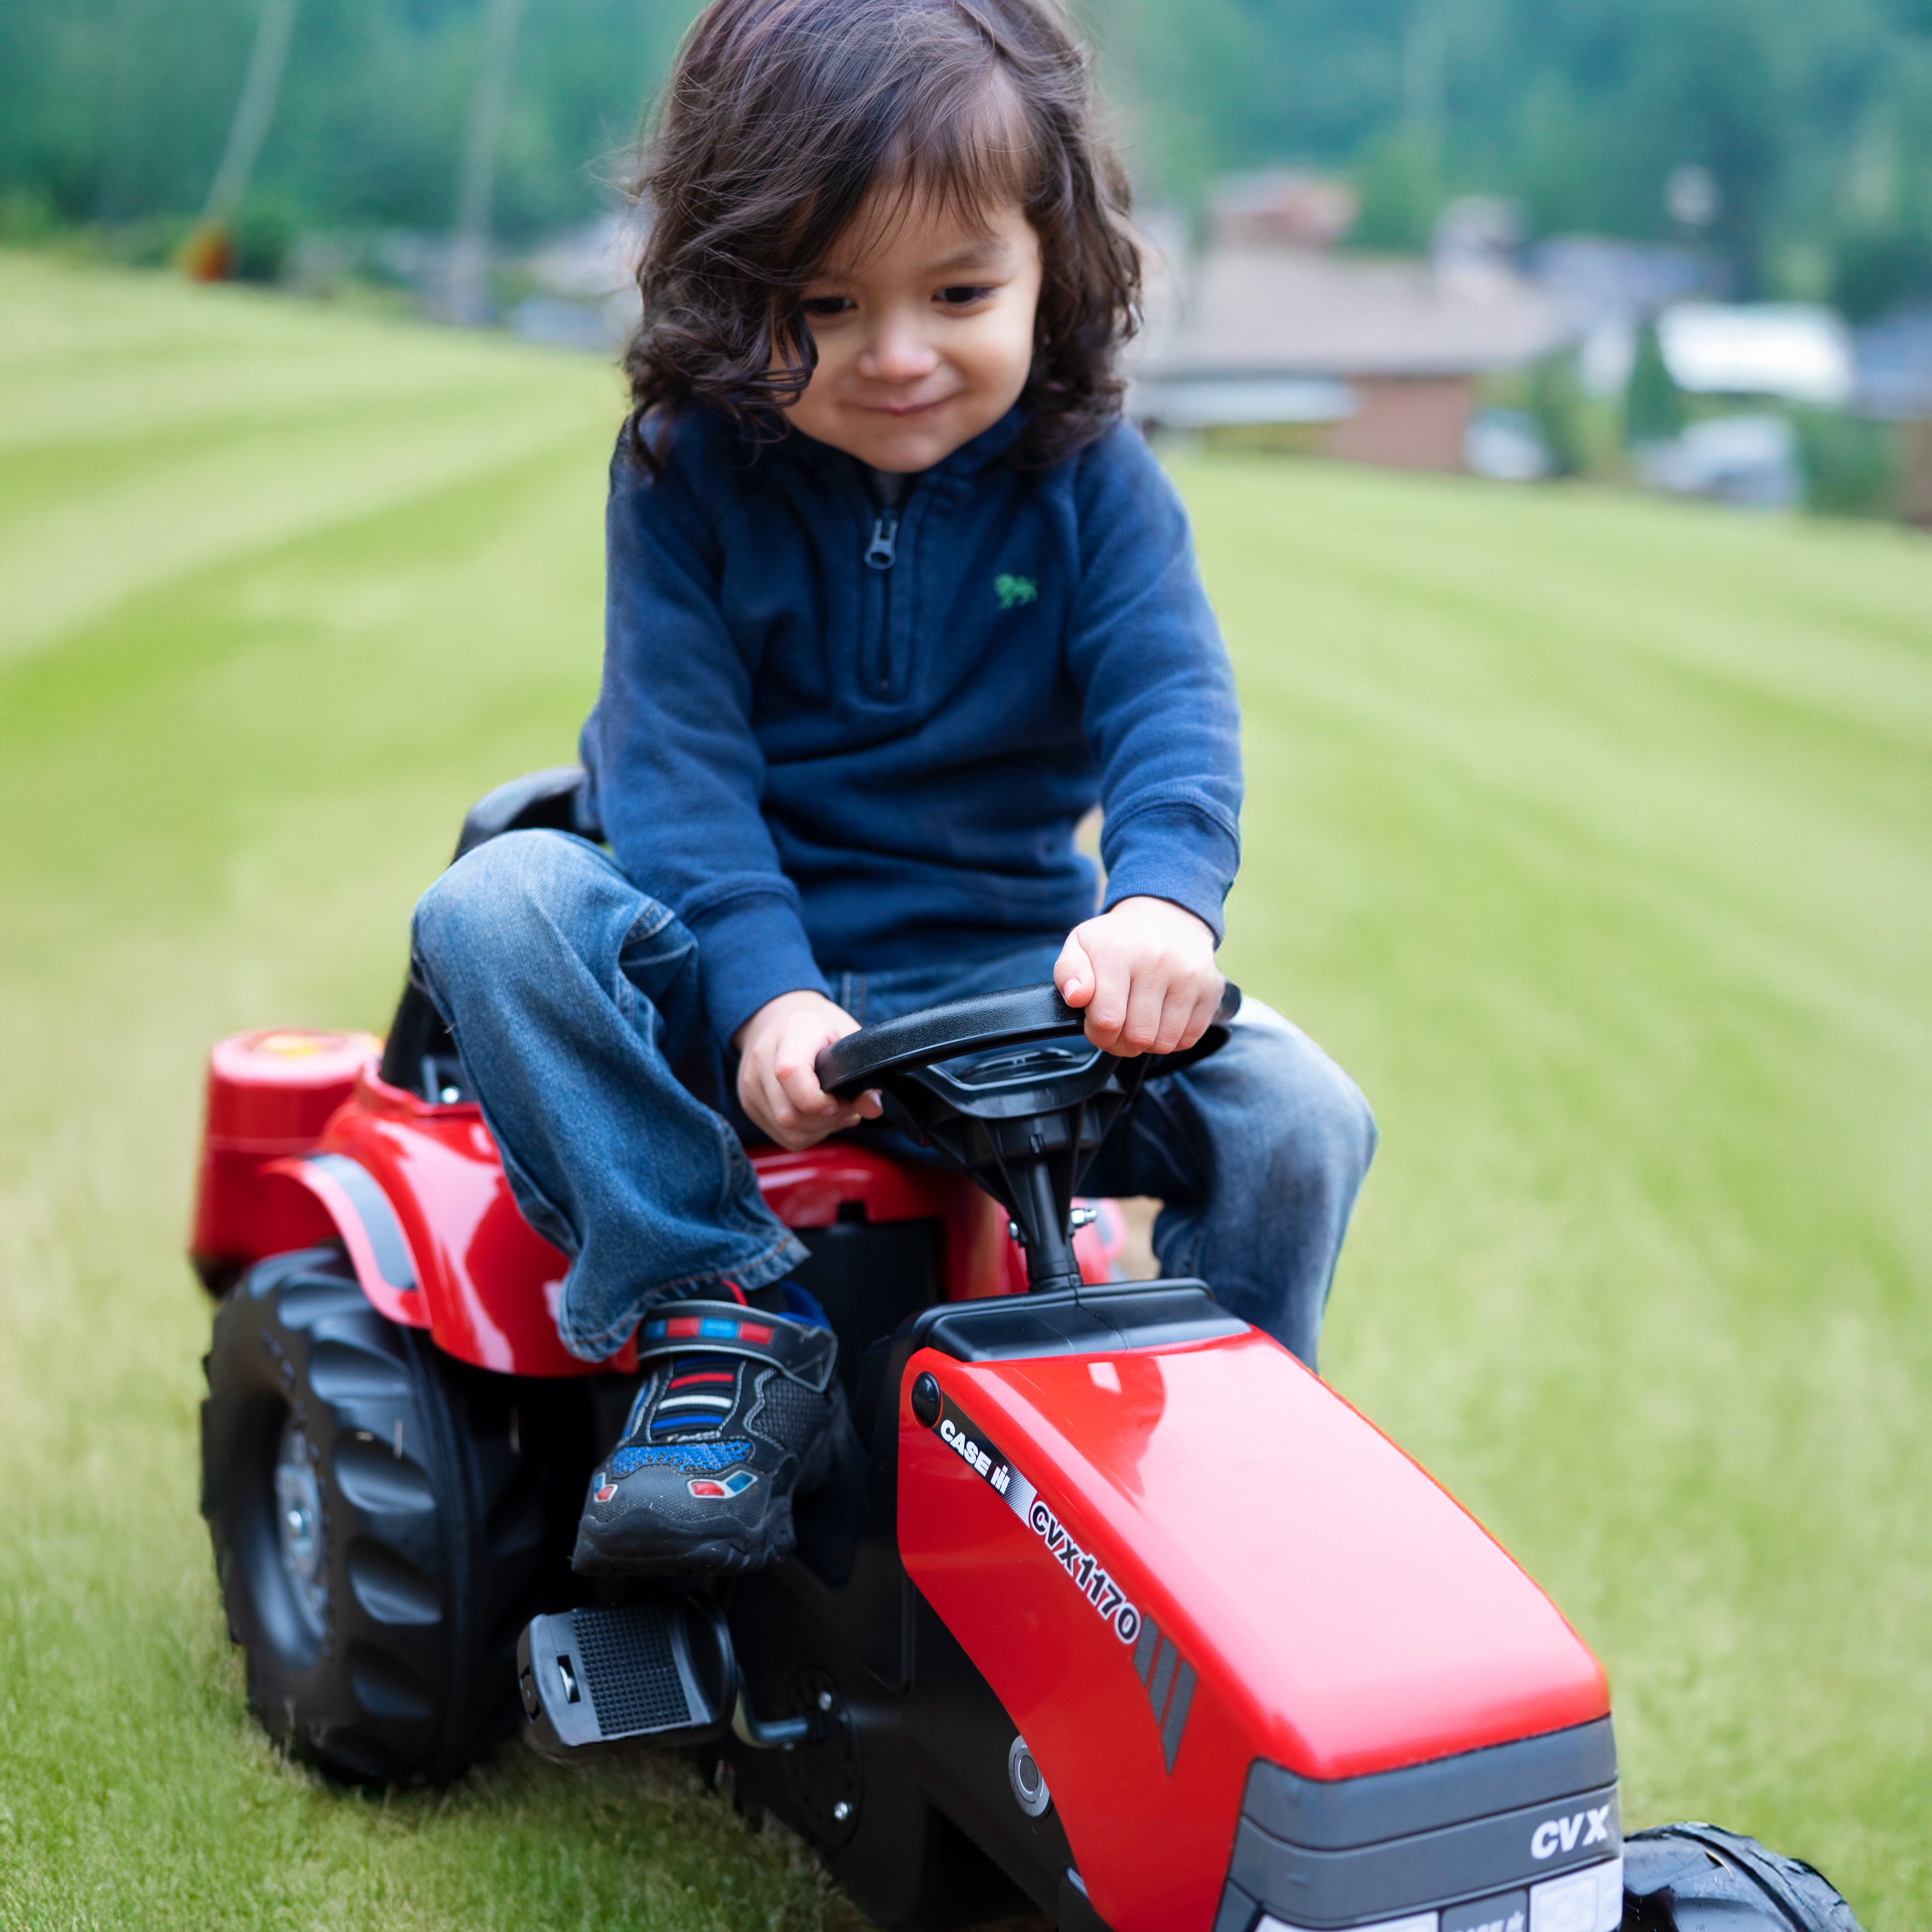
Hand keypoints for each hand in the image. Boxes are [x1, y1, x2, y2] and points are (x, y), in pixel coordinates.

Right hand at [732, 989, 882, 1150]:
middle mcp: (762, 1059)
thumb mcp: (849, 1039)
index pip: (790, 1073)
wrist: (780, 1021)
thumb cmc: (820, 1031)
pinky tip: (817, 1117)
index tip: (839, 1100)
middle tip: (846, 1108)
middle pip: (789, 1114)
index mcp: (791, 1033)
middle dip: (827, 1121)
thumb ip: (864, 1073)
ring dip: (818, 1130)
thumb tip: (871, 1108)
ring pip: (786, 1131)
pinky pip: (781, 1136)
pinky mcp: (749, 1104)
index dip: (818, 1099)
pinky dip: (805, 1134)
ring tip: (833, 1112)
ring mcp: (750, 1084)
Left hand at [1054, 896, 1223, 1057]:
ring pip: (1164, 1042)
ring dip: (1147, 1042)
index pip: (1107, 1021)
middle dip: (1121, 1043)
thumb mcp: (1081, 945)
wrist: (1166, 914)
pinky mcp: (1211, 988)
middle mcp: (1157, 962)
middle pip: (1138, 1037)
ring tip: (1139, 1020)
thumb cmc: (1118, 939)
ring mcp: (1189, 976)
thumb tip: (1076, 996)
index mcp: (1118, 952)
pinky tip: (1162, 1017)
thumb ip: (1068, 973)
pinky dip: (1172, 1037)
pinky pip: (1189, 1038)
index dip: (1097, 1034)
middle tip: (1118, 1027)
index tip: (1096, 1024)